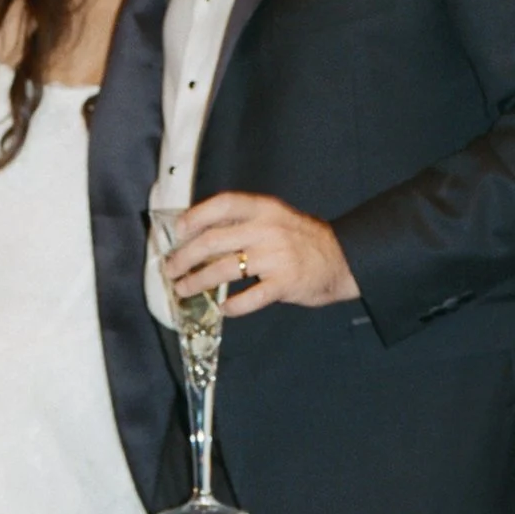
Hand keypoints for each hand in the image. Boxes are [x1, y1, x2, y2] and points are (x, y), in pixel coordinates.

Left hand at [162, 192, 358, 316]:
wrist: (343, 258)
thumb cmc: (301, 239)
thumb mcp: (275, 218)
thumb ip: (244, 222)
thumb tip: (198, 234)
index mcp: (264, 209)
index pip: (223, 204)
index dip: (196, 216)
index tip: (178, 232)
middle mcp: (268, 229)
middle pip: (214, 241)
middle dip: (185, 257)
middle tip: (171, 269)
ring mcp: (276, 257)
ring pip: (225, 269)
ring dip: (198, 282)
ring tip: (184, 289)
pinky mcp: (285, 283)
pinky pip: (250, 297)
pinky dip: (233, 306)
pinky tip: (223, 309)